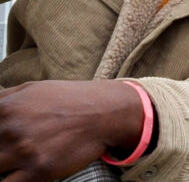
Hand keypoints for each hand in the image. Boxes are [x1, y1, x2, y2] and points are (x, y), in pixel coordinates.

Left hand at [0, 80, 144, 181]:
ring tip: (13, 164)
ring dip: (3, 167)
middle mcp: (10, 129)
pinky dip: (9, 181)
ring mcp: (24, 151)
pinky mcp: (39, 170)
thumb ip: (3, 99)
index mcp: (4, 108)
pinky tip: (19, 175)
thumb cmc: (70, 99)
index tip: (0, 143)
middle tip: (7, 153)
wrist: (106, 112)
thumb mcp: (31, 89)